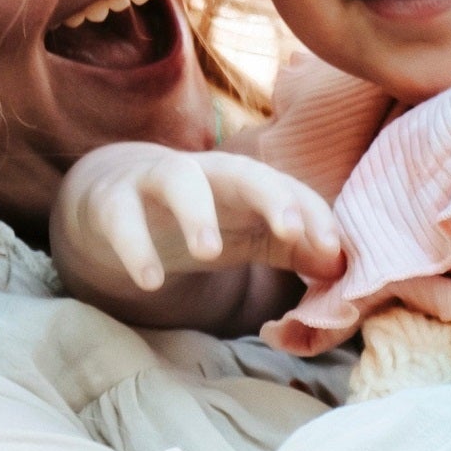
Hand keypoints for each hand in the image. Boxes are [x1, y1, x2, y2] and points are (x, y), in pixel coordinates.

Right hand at [52, 143, 339, 313]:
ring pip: (177, 179)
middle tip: (289, 232)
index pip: (286, 188)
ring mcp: (153, 182)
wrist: (109, 202)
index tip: (333, 251)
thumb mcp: (246, 233)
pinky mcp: (111, 203)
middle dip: (269, 195)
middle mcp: (203, 173)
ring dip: (195, 212)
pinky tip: (150, 280)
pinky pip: (121, 219)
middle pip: (241, 169)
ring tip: (208, 252)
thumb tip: (340, 267)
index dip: (311, 214)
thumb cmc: (193, 218)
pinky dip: (135, 246)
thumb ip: (291, 247)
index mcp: (242, 182)